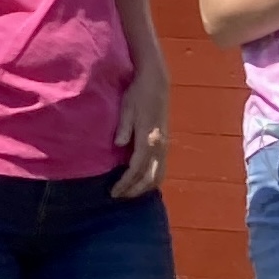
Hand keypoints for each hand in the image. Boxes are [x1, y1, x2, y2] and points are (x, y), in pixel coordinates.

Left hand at [112, 58, 169, 199]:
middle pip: (149, 178)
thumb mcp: (127, 108)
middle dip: (134, 190)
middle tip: (118, 195)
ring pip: (159, 175)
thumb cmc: (137, 94)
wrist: (156, 83)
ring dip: (145, 187)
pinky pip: (161, 168)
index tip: (113, 191)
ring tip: (129, 191)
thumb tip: (118, 145)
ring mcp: (164, 146)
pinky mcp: (165, 143)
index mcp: (148, 139)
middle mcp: (159, 146)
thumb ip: (123, 128)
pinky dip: (153, 179)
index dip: (125, 183)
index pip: (136, 169)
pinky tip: (142, 180)